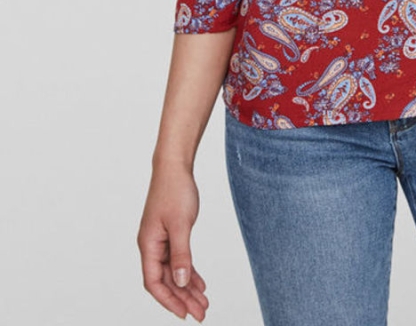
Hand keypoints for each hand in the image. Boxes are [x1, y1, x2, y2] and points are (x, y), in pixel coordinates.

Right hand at [137, 163, 209, 320]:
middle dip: (183, 298)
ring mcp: (161, 240)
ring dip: (188, 287)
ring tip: (204, 302)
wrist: (174, 167)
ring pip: (174, 271)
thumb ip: (181, 254)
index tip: (184, 314)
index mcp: (148, 244)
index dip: (169, 300)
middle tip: (201, 313)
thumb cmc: (174, 190)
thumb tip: (181, 282)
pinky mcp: (170, 233)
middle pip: (166, 280)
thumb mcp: (181, 224)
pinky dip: (189, 271)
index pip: (154, 282)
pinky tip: (200, 283)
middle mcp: (152, 245)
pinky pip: (179, 259)